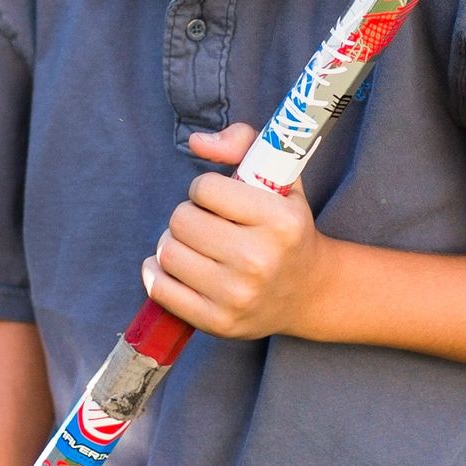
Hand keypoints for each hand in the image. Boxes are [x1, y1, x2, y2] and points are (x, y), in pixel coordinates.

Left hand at [141, 122, 329, 340]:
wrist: (307, 291)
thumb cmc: (285, 227)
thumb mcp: (280, 177)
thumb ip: (242, 143)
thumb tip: (197, 142)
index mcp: (280, 221)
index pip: (204, 188)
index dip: (205, 189)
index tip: (219, 200)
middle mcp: (259, 261)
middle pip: (181, 220)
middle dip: (188, 215)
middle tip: (206, 224)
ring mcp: (238, 296)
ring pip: (167, 253)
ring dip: (173, 243)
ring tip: (195, 245)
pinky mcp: (218, 323)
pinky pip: (161, 289)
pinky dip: (158, 274)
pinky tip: (175, 268)